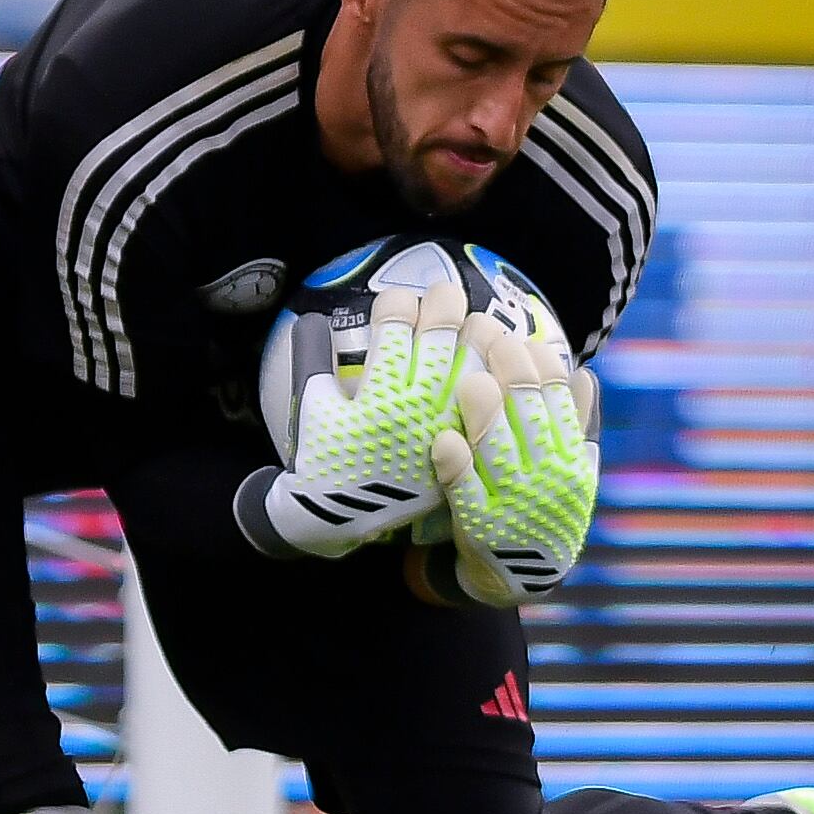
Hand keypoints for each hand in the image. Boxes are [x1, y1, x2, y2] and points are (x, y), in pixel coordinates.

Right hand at [233, 258, 468, 559]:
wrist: (340, 520)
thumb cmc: (323, 458)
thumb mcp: (313, 408)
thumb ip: (314, 361)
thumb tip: (312, 318)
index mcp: (376, 393)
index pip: (393, 329)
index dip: (397, 304)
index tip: (397, 300)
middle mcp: (413, 408)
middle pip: (438, 339)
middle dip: (443, 304)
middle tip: (444, 293)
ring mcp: (441, 427)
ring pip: (470, 366)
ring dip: (477, 334)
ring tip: (478, 319)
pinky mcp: (458, 448)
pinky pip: (486, 407)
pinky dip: (497, 380)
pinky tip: (501, 361)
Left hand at [432, 308, 600, 605]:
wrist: (520, 576)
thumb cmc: (542, 508)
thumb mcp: (570, 470)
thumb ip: (575, 424)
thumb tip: (584, 373)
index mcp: (570, 456)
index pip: (558, 397)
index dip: (538, 362)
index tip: (516, 336)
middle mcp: (547, 476)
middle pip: (529, 412)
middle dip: (509, 369)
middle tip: (486, 334)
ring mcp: (514, 501)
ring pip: (499, 448)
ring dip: (484, 412)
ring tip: (469, 379)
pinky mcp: (479, 525)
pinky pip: (467, 492)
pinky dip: (457, 465)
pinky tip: (444, 440)